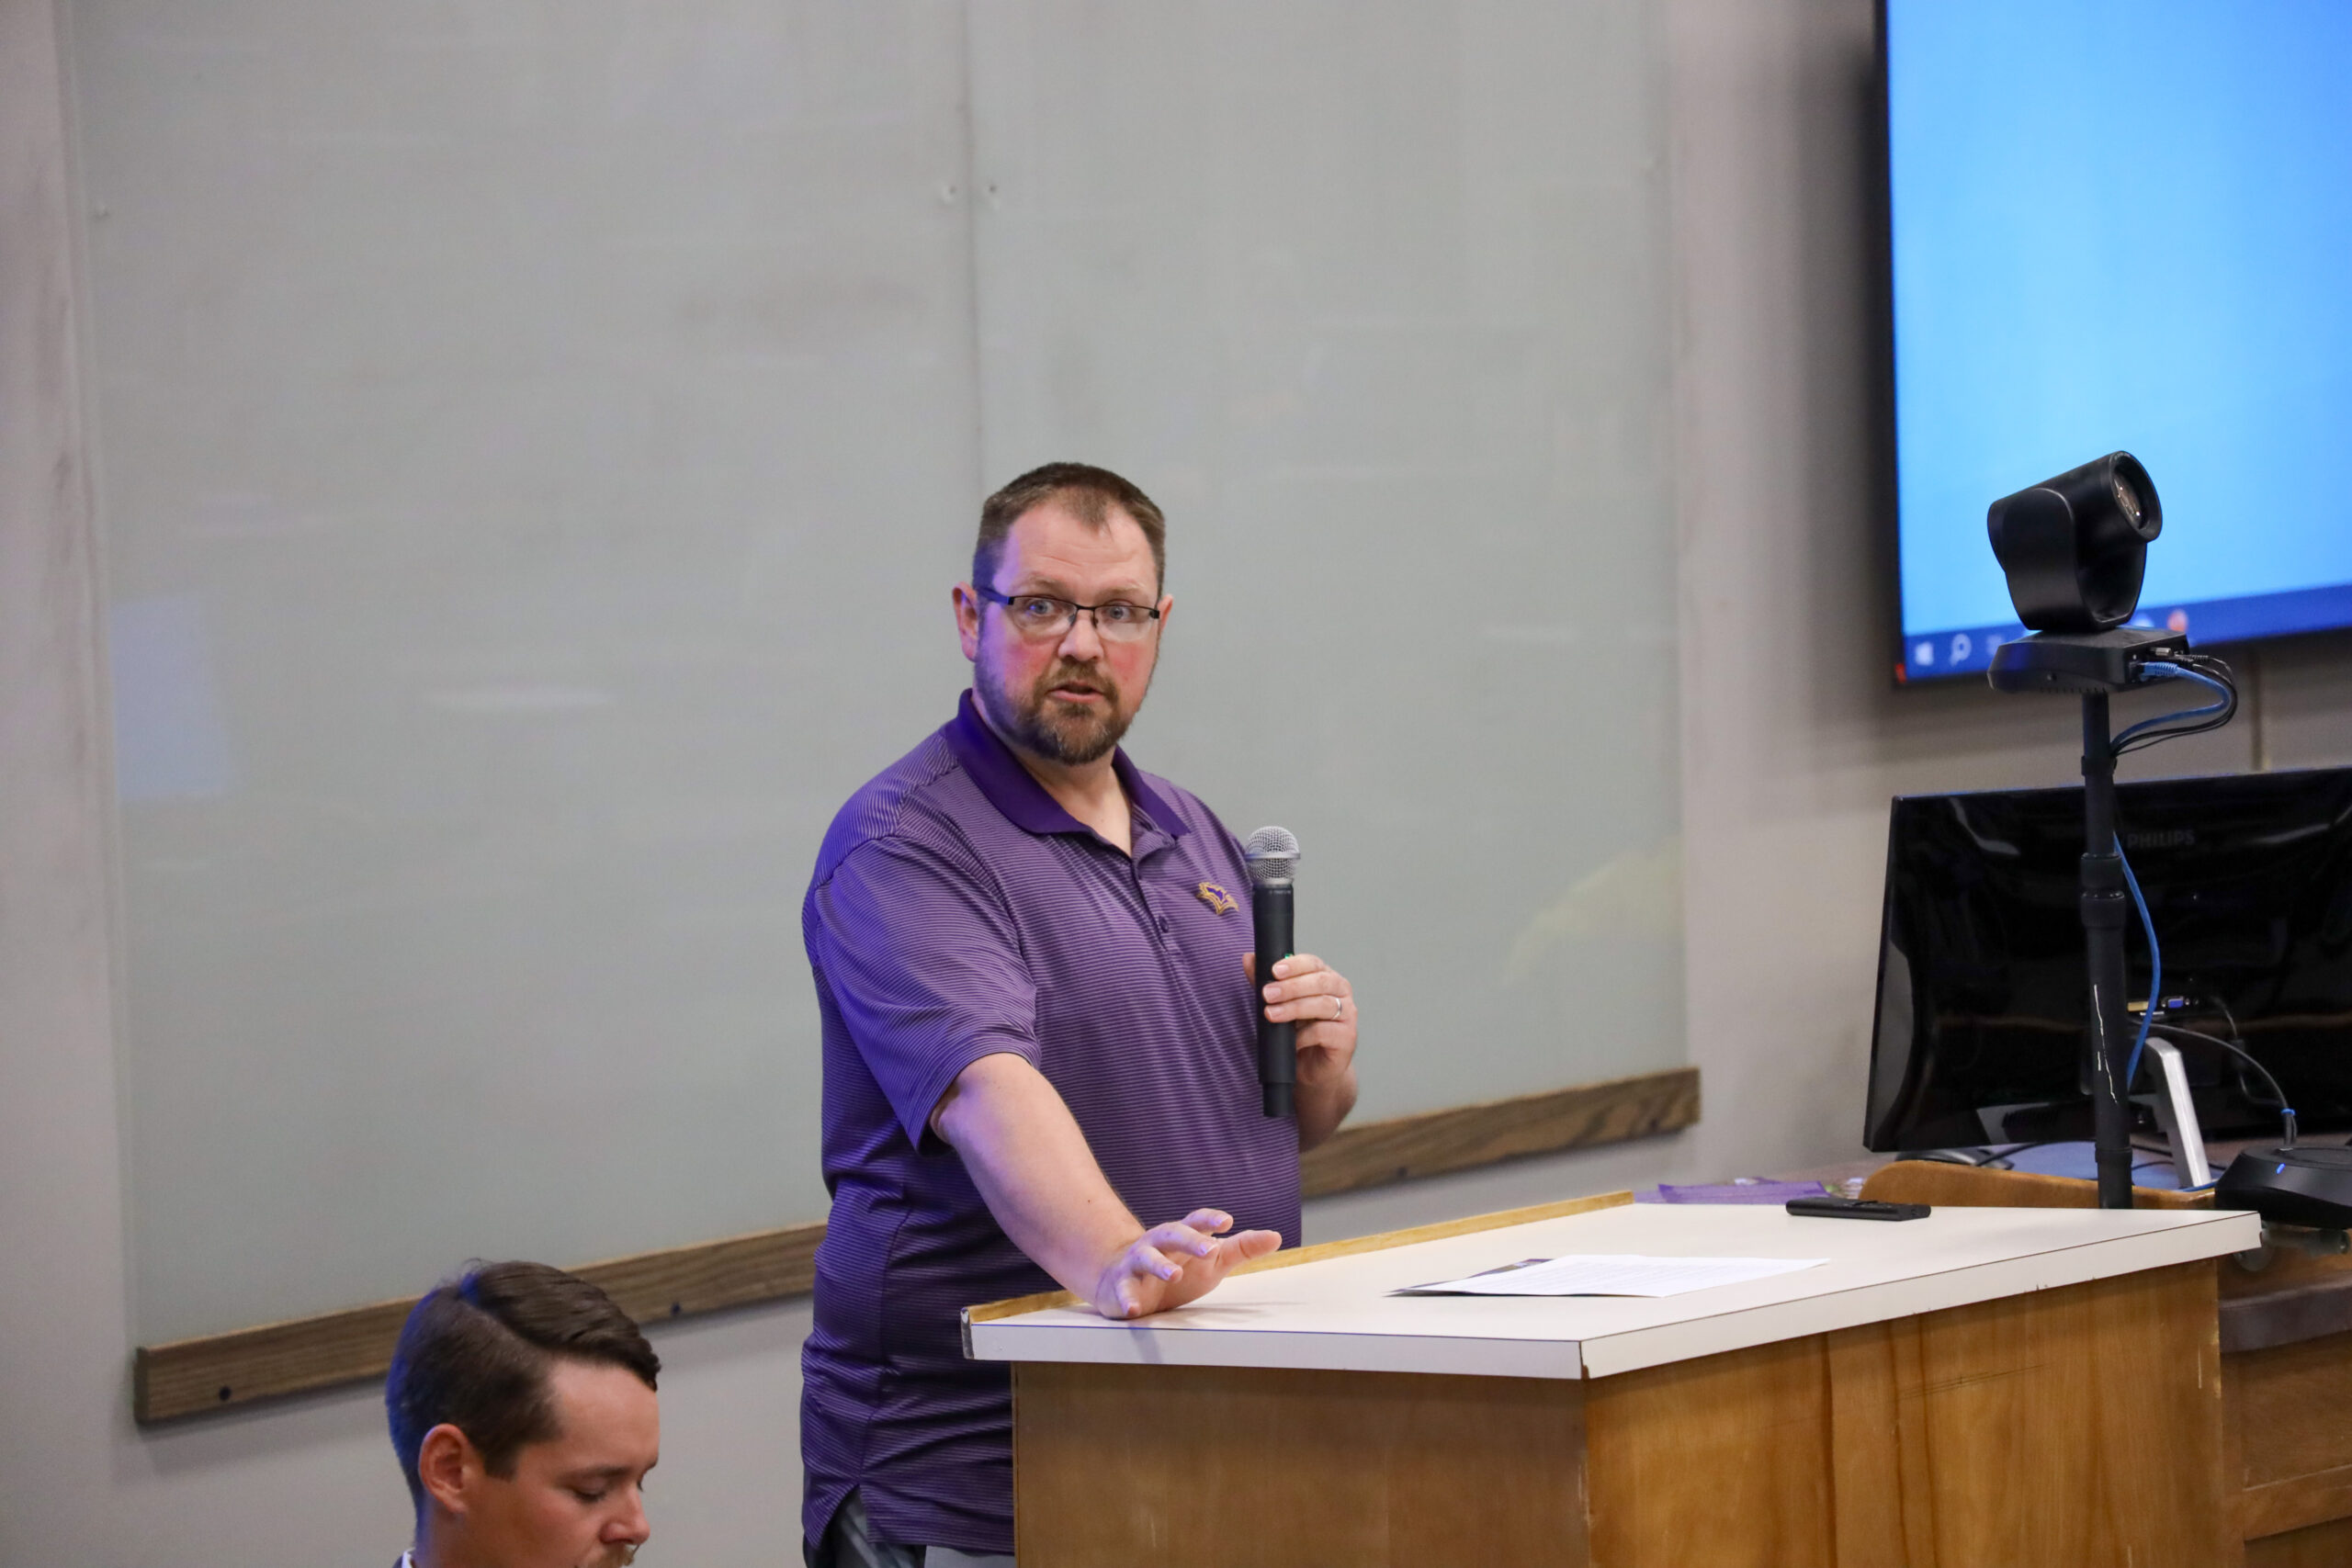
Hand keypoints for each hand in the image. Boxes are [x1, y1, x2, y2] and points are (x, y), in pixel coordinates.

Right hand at [1089, 1208, 1280, 1319]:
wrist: (1121, 1279)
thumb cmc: (1177, 1268)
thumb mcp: (1212, 1260)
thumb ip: (1242, 1248)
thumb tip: (1276, 1236)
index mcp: (1182, 1236)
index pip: (1196, 1221)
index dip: (1210, 1220)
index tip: (1227, 1221)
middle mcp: (1158, 1244)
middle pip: (1173, 1235)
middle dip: (1191, 1240)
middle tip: (1210, 1249)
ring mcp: (1137, 1263)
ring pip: (1146, 1259)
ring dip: (1159, 1265)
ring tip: (1174, 1274)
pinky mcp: (1121, 1286)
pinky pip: (1123, 1291)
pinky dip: (1127, 1298)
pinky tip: (1134, 1307)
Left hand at [1245, 951, 1357, 1095]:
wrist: (1313, 1068)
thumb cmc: (1299, 1031)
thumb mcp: (1280, 1004)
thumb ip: (1266, 981)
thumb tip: (1248, 959)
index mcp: (1326, 978)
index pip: (1313, 963)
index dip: (1294, 965)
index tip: (1274, 971)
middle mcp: (1340, 992)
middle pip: (1320, 981)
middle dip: (1291, 987)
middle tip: (1267, 994)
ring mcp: (1347, 1014)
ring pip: (1323, 1004)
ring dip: (1294, 1008)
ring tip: (1271, 1015)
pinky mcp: (1347, 1037)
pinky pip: (1324, 1031)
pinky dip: (1304, 1035)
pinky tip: (1292, 1040)